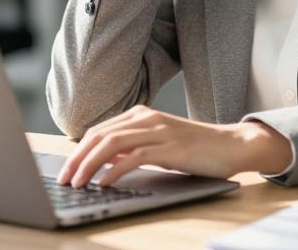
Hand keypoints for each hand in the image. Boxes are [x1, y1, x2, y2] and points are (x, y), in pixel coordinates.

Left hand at [56, 106, 292, 187]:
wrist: (233, 145)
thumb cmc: (196, 149)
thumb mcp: (158, 145)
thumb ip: (132, 148)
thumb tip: (102, 161)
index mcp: (141, 114)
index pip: (100, 130)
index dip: (78, 150)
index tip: (65, 169)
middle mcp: (146, 118)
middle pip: (100, 136)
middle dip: (77, 158)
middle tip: (64, 179)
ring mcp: (158, 131)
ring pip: (112, 144)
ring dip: (89, 165)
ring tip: (77, 182)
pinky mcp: (170, 147)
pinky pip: (134, 157)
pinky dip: (114, 171)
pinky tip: (103, 183)